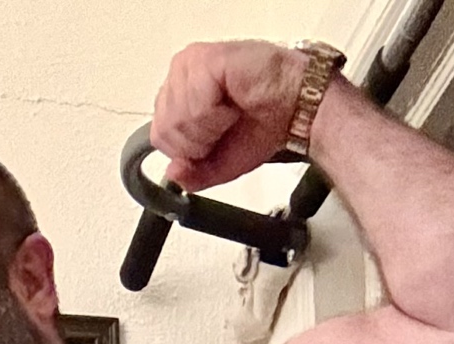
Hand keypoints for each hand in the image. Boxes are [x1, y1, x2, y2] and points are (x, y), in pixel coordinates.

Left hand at [150, 40, 307, 191]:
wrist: (295, 110)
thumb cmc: (263, 123)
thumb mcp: (220, 163)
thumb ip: (192, 174)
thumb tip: (171, 175)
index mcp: (179, 92)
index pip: (159, 135)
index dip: (187, 151)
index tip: (215, 141)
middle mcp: (180, 73)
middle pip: (166, 129)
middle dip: (198, 141)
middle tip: (225, 126)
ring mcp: (191, 63)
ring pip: (177, 119)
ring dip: (210, 128)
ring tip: (231, 113)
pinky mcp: (205, 59)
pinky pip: (194, 106)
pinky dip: (216, 116)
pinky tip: (233, 105)